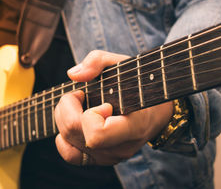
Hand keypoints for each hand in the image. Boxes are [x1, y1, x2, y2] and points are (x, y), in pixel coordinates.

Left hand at [54, 50, 172, 165]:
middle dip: (68, 106)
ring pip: (67, 140)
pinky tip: (74, 121)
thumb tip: (73, 75)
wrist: (156, 110)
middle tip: (80, 93)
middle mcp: (120, 148)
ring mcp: (109, 157)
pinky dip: (64, 136)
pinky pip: (70, 155)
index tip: (102, 102)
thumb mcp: (123, 63)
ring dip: (64, 116)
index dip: (90, 115)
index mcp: (133, 128)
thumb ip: (98, 61)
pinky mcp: (100, 159)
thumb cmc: (138, 84)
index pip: (96, 134)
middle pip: (73, 132)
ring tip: (79, 104)